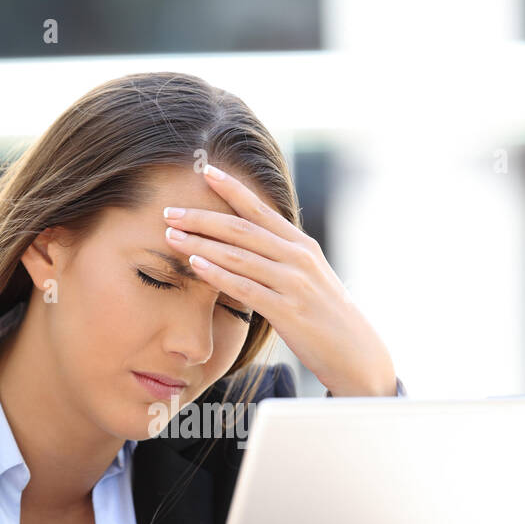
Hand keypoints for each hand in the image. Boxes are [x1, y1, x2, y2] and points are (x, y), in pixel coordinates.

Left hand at [163, 163, 397, 396]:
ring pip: (238, 255)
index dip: (232, 188)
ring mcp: (294, 283)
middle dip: (202, 218)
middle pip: (241, 229)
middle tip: (169, 211)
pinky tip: (194, 265)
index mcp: (302, 245)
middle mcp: (298, 257)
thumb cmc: (325, 316)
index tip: (206, 170)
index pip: (260, 210)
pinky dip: (217, 274)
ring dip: (200, 244)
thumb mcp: (308, 277)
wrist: (355, 353)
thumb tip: (249, 244)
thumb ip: (281, 257)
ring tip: (171, 236)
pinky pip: (245, 287)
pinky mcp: (287, 311)